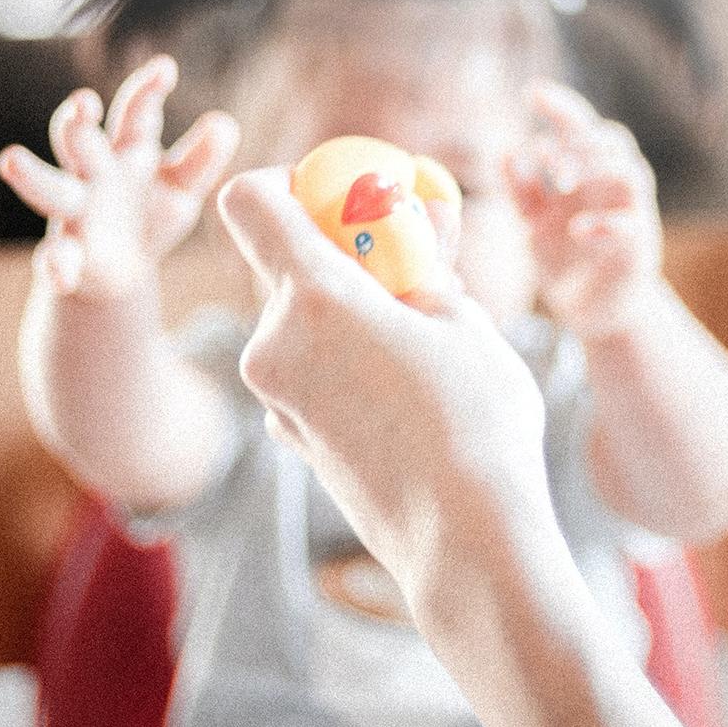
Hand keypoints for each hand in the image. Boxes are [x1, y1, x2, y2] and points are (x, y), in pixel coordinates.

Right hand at [0, 55, 240, 299]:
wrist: (122, 273)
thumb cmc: (151, 215)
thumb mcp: (182, 189)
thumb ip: (201, 159)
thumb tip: (225, 123)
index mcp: (127, 152)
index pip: (135, 114)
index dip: (147, 90)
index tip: (166, 68)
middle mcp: (94, 174)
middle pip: (79, 142)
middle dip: (77, 123)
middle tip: (82, 104)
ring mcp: (75, 212)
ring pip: (49, 188)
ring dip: (33, 175)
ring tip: (11, 160)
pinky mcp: (67, 254)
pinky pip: (55, 257)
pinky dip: (56, 264)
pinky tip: (61, 271)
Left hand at [217, 169, 550, 613]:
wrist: (466, 543)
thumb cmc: (477, 423)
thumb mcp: (465, 321)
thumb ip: (425, 263)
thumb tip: (420, 216)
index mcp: (315, 299)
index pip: (250, 202)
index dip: (287, 183)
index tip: (338, 197)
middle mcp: (273, 344)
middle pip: (281, 264)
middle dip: (339, 253)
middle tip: (406, 264)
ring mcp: (274, 397)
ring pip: (298, 321)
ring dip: (347, 310)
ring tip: (422, 336)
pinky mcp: (289, 436)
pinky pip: (305, 370)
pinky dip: (341, 359)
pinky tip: (403, 388)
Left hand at [506, 83, 663, 340]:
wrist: (595, 311)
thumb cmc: (566, 260)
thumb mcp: (534, 222)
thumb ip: (521, 190)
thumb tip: (506, 152)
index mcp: (589, 174)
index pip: (582, 127)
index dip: (562, 107)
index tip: (532, 92)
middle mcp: (614, 187)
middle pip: (613, 139)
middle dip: (578, 139)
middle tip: (545, 155)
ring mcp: (632, 215)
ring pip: (631, 172)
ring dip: (595, 168)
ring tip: (559, 181)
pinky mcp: (639, 249)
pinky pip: (630, 226)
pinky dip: (604, 224)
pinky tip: (577, 229)